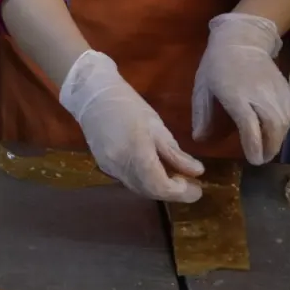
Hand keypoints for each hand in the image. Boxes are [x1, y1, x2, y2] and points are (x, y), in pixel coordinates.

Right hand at [61, 50, 203, 202]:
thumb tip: (197, 172)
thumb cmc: (128, 105)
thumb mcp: (156, 125)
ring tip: (175, 178)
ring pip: (139, 189)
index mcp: (137, 152)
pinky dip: (145, 182)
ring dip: (159, 188)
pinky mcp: (104, 166)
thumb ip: (175, 152)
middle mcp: (121, 166)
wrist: (92, 97)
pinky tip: (154, 171)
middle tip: (190, 185)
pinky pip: (129, 181)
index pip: (161, 186)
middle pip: (150, 192)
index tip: (197, 188)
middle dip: (172, 192)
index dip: (181, 192)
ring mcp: (110, 168)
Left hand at [192, 13, 289, 164]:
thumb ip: (202, 114)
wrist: (242, 40)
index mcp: (235, 95)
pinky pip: (289, 112)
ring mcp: (274, 91)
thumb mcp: (202, 88)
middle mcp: (259, 94)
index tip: (253, 160)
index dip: (253, 145)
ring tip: (268, 150)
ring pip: (284, 121)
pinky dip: (284, 126)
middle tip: (262, 159)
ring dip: (278, 139)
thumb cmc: (216, 65)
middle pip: (272, 126)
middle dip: (270, 146)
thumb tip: (200, 139)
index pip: (249, 125)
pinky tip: (275, 133)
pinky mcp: (285, 89)